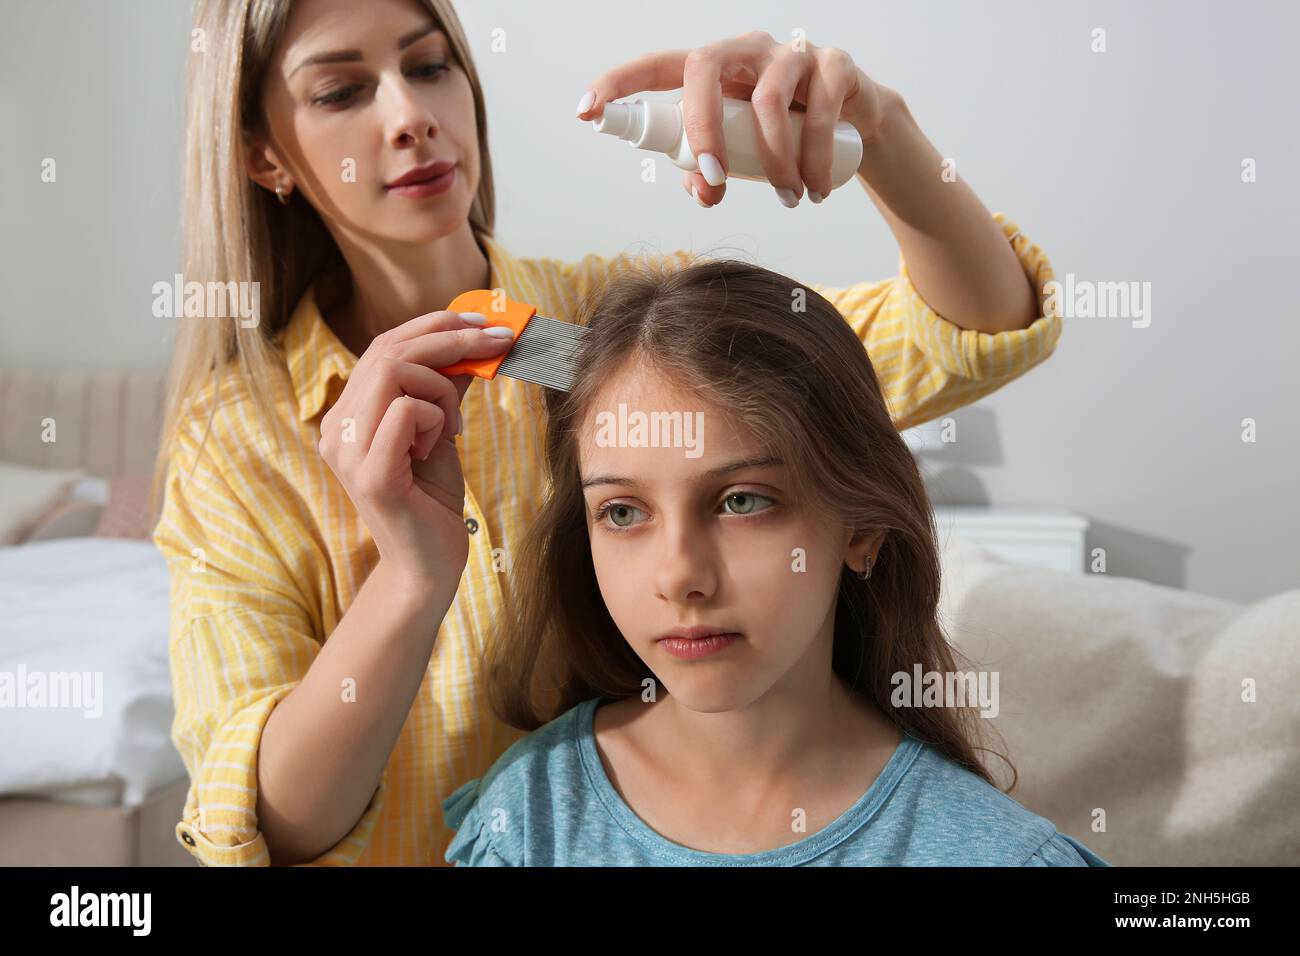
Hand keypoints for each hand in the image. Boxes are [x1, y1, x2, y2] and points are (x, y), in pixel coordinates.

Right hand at [316, 310, 514, 591]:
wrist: (427, 567)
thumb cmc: (431, 500)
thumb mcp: (440, 431)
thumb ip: (444, 389)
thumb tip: (471, 342)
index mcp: (347, 415)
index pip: (382, 347)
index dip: (432, 325)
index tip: (481, 321)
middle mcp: (337, 428)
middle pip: (387, 350)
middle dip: (449, 337)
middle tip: (498, 338)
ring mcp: (348, 451)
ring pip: (395, 372)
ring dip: (442, 387)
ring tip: (454, 425)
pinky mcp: (371, 474)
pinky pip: (407, 411)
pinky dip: (436, 418)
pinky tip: (438, 448)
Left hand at [575, 29, 887, 206]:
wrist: (857, 123)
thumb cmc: (783, 135)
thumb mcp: (740, 154)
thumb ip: (708, 169)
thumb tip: (700, 189)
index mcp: (712, 70)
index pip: (657, 67)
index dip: (618, 84)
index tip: (587, 112)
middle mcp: (745, 50)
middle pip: (704, 67)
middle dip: (702, 129)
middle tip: (715, 181)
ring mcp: (790, 53)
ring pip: (769, 99)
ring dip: (774, 160)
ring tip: (788, 200)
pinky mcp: (834, 64)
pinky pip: (821, 109)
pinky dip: (817, 157)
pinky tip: (816, 190)